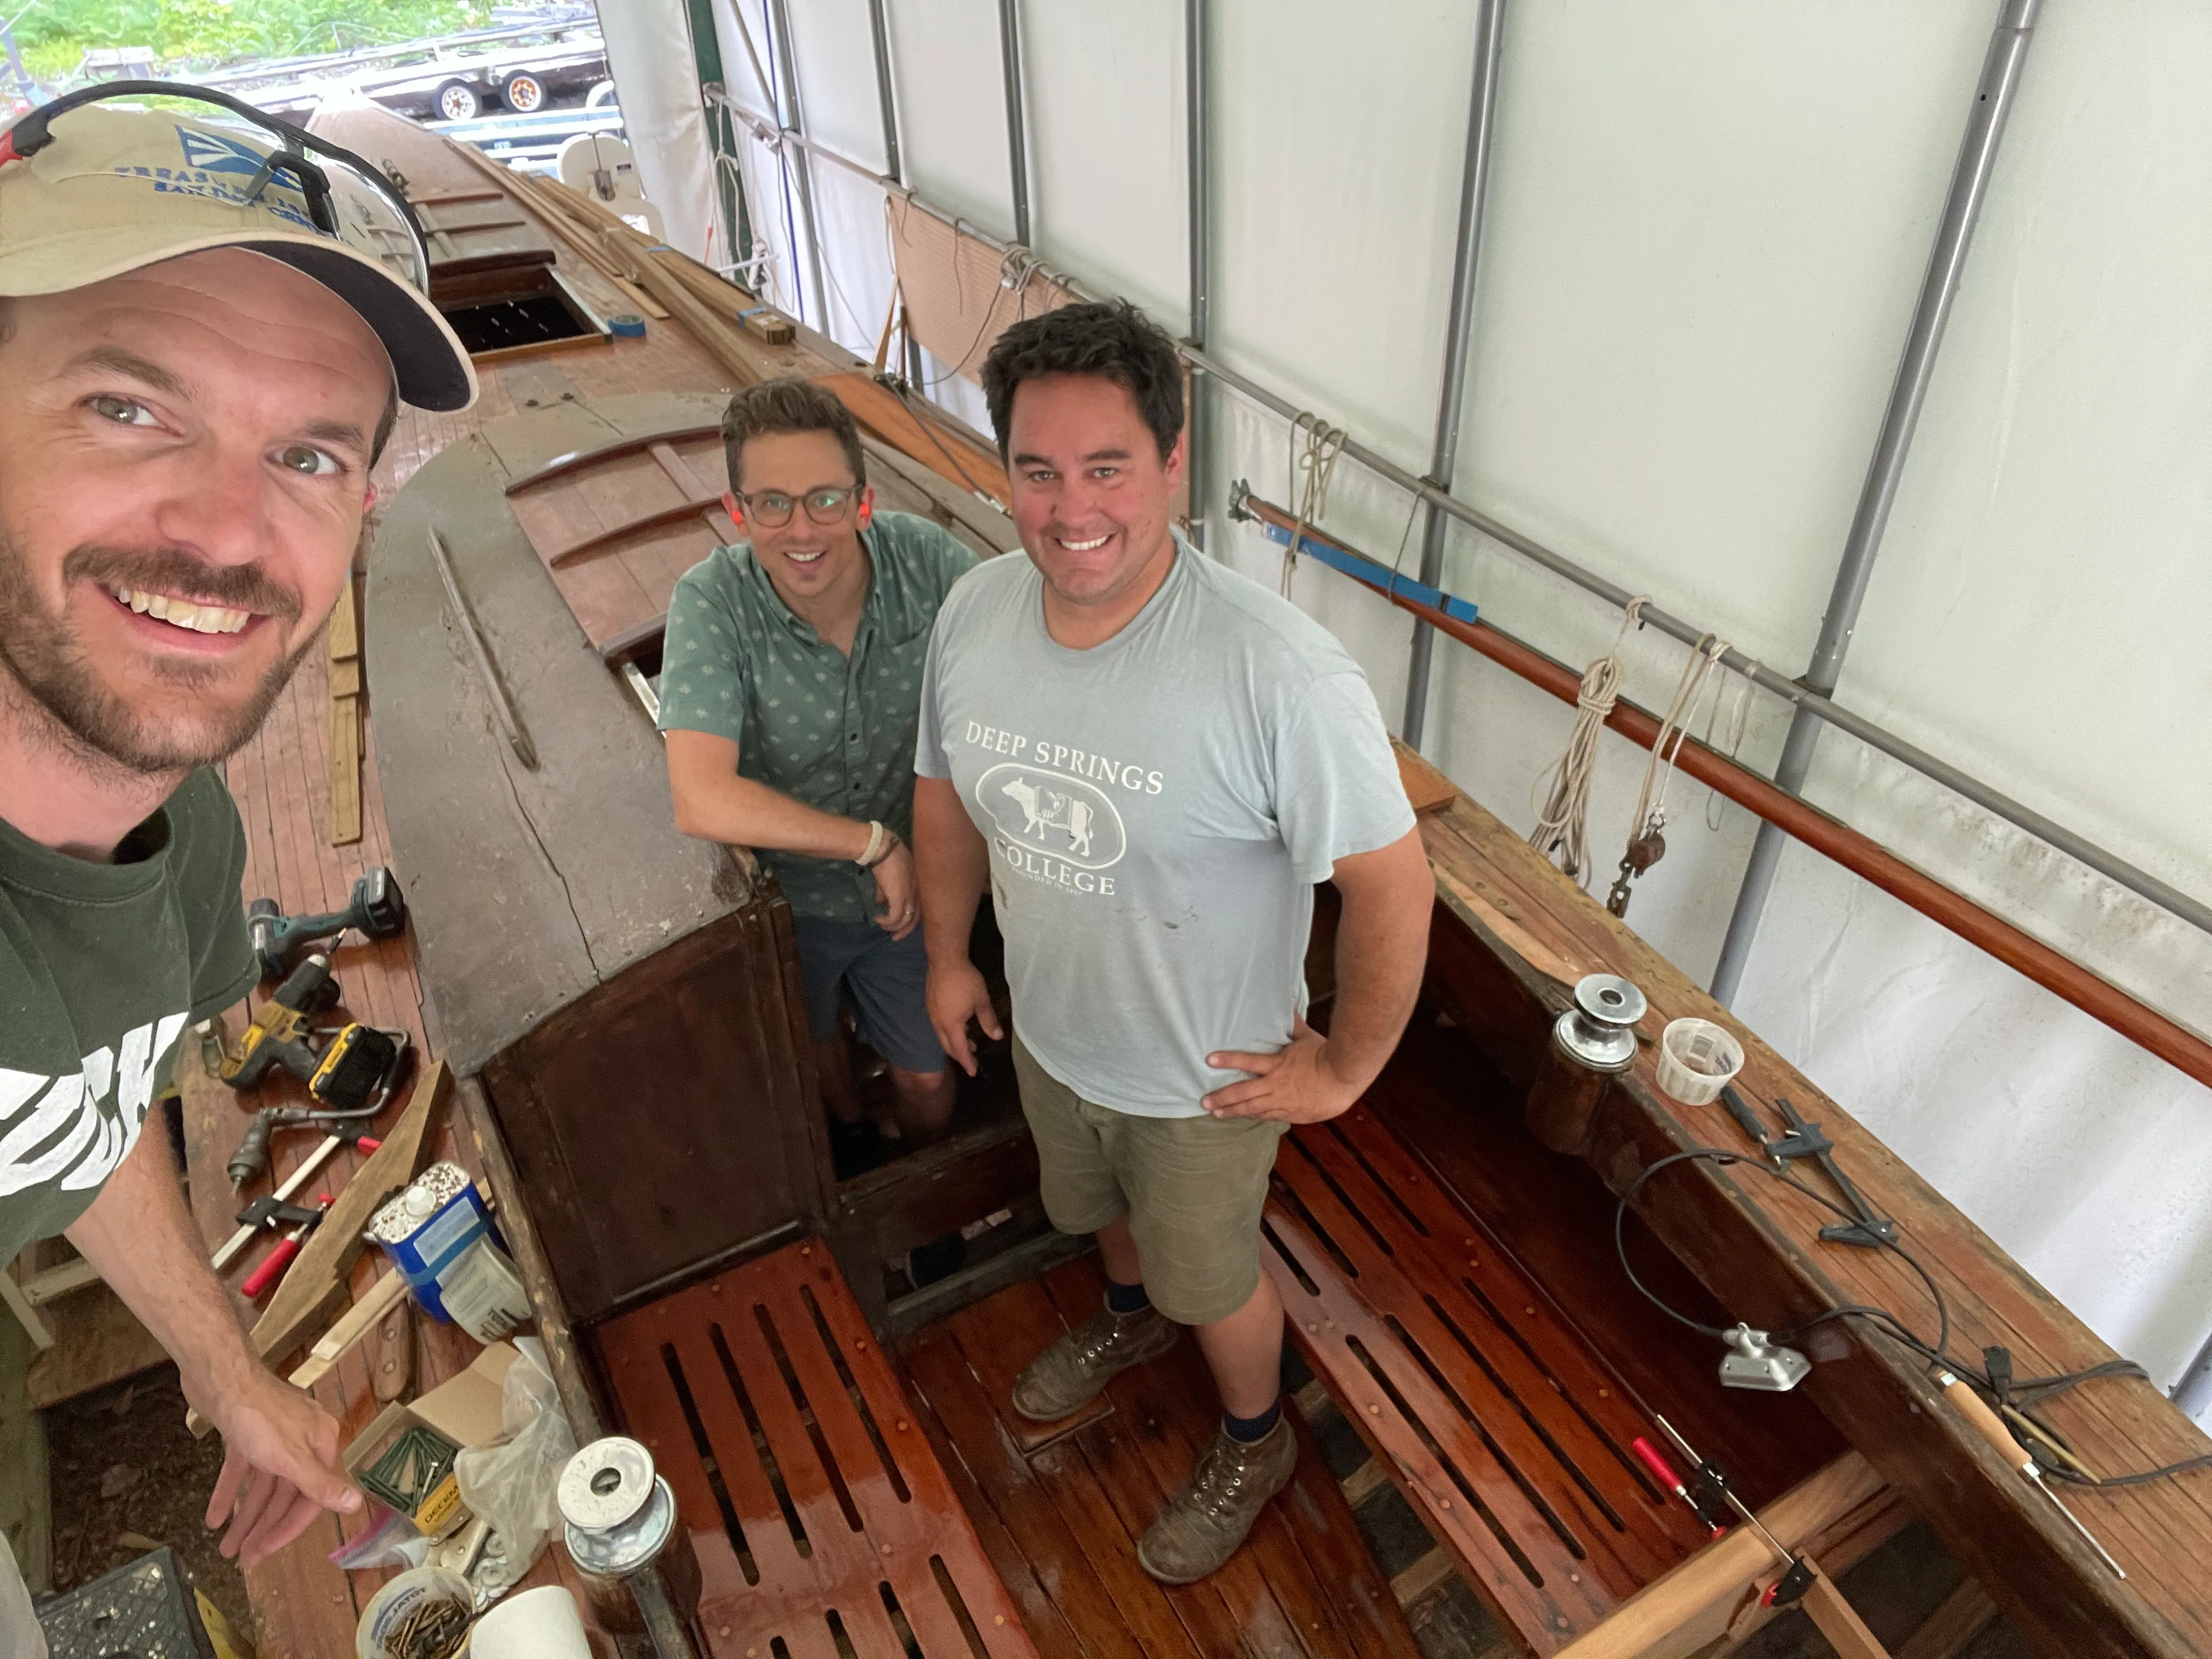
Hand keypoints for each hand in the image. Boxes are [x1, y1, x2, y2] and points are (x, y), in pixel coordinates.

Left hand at [201, 1368, 360, 1564]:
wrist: (220, 1377)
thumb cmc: (260, 1417)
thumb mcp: (290, 1457)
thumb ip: (320, 1484)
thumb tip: (355, 1504)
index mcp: (320, 1444)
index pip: (311, 1497)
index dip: (287, 1529)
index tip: (263, 1553)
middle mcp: (301, 1440)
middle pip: (284, 1494)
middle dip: (262, 1528)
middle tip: (242, 1559)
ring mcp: (273, 1436)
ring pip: (262, 1485)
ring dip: (244, 1516)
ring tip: (225, 1547)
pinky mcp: (246, 1433)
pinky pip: (241, 1470)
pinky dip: (228, 1493)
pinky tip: (213, 1518)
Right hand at [871, 838, 918, 939]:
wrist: (884, 849)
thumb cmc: (888, 859)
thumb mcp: (889, 878)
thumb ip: (886, 892)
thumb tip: (880, 902)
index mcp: (920, 888)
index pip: (921, 910)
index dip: (912, 920)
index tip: (901, 927)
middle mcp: (919, 893)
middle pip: (916, 919)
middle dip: (905, 931)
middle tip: (894, 938)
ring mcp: (910, 895)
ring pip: (906, 921)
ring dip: (894, 927)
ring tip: (884, 928)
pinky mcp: (899, 897)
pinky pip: (895, 917)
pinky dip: (887, 922)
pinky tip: (879, 919)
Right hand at [927, 957, 1002, 1076]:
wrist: (945, 959)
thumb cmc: (965, 981)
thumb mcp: (982, 1002)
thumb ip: (989, 1021)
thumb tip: (997, 1037)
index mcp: (951, 1026)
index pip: (959, 1051)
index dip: (967, 1063)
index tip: (973, 1072)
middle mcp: (938, 1023)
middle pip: (948, 1046)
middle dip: (960, 1055)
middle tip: (972, 1058)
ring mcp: (932, 1014)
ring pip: (942, 1036)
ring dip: (955, 1042)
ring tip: (970, 1041)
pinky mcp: (930, 1004)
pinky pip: (939, 1025)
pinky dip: (950, 1031)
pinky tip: (959, 1024)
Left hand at [1202, 1015, 1362, 1123]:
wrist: (1343, 1080)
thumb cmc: (1325, 1055)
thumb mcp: (1306, 1036)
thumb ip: (1292, 1023)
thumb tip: (1286, 1000)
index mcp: (1277, 1064)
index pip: (1247, 1061)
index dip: (1228, 1059)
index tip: (1209, 1060)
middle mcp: (1276, 1084)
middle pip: (1243, 1092)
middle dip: (1222, 1097)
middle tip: (1204, 1101)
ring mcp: (1282, 1101)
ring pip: (1252, 1109)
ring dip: (1232, 1111)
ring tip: (1216, 1113)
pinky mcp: (1290, 1113)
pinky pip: (1267, 1116)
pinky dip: (1253, 1116)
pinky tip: (1242, 1117)